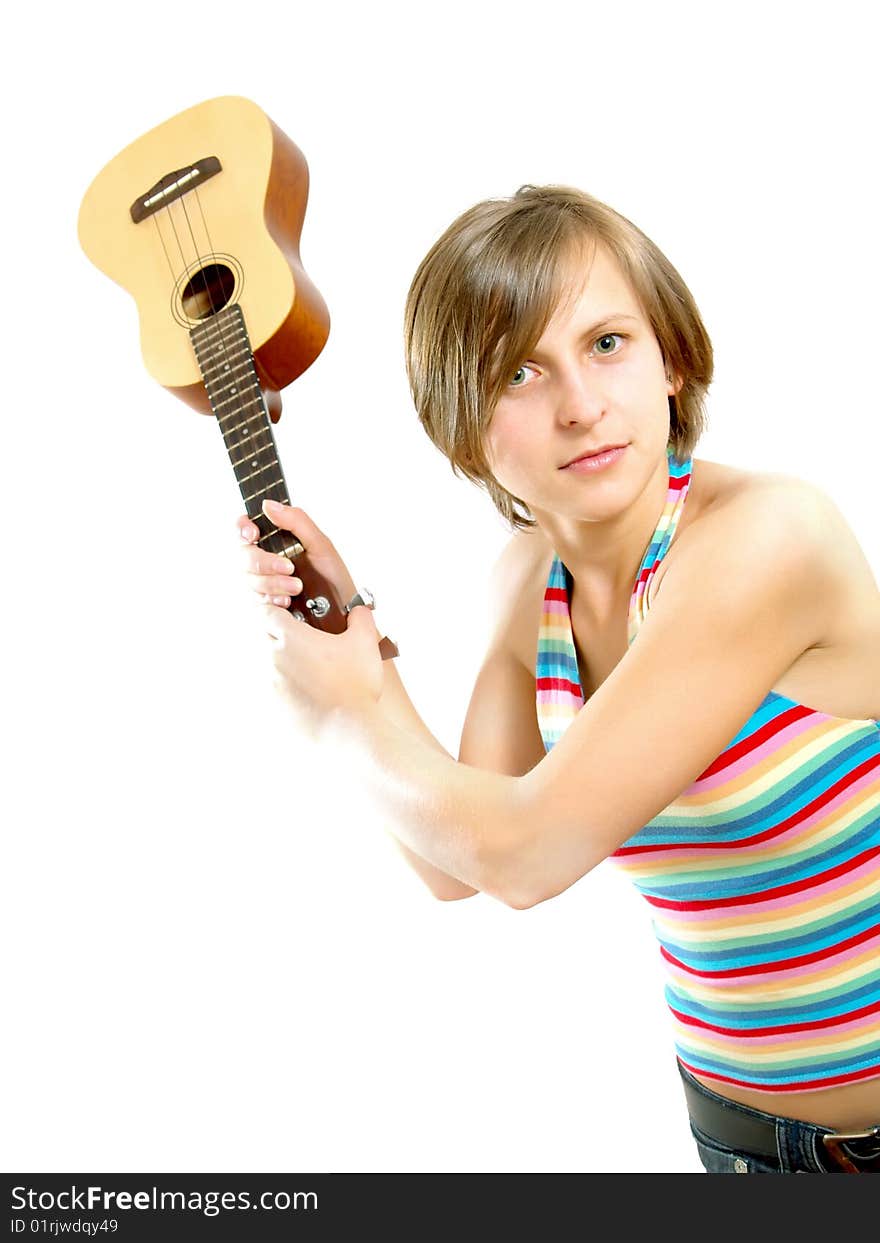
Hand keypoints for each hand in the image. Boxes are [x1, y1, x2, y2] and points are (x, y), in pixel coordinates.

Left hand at [238, 501, 383, 740]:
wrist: (348, 728)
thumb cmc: (355, 684)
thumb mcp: (364, 642)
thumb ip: (361, 618)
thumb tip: (359, 608)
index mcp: (290, 637)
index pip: (265, 612)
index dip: (276, 610)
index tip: (290, 614)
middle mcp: (273, 657)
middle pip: (261, 636)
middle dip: (276, 634)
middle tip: (300, 639)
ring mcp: (270, 683)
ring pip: (264, 662)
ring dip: (279, 660)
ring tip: (304, 666)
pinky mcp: (273, 705)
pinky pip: (271, 688)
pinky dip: (283, 685)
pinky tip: (304, 690)